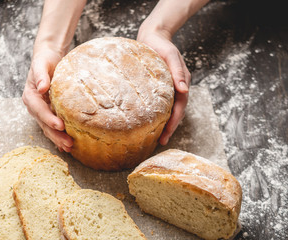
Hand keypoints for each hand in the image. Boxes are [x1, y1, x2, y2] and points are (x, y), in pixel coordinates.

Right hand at [22, 47, 72, 151]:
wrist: (48, 58)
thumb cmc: (45, 60)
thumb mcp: (41, 64)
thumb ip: (40, 76)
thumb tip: (41, 87)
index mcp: (30, 96)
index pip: (39, 110)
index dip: (49, 119)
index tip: (60, 126)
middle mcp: (34, 106)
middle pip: (44, 124)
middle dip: (56, 135)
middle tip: (68, 143)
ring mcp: (42, 111)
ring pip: (48, 128)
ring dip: (58, 138)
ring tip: (70, 147)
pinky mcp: (50, 112)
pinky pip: (53, 126)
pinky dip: (59, 135)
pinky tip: (67, 145)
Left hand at [137, 26, 190, 145]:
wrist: (153, 37)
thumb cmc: (161, 45)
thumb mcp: (170, 56)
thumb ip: (178, 72)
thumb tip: (184, 89)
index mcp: (181, 83)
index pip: (179, 107)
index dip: (173, 122)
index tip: (166, 134)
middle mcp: (177, 88)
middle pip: (176, 112)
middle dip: (170, 128)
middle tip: (161, 142)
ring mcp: (170, 88)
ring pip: (170, 109)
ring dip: (165, 123)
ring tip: (157, 137)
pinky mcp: (161, 87)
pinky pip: (162, 104)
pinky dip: (159, 114)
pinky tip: (151, 121)